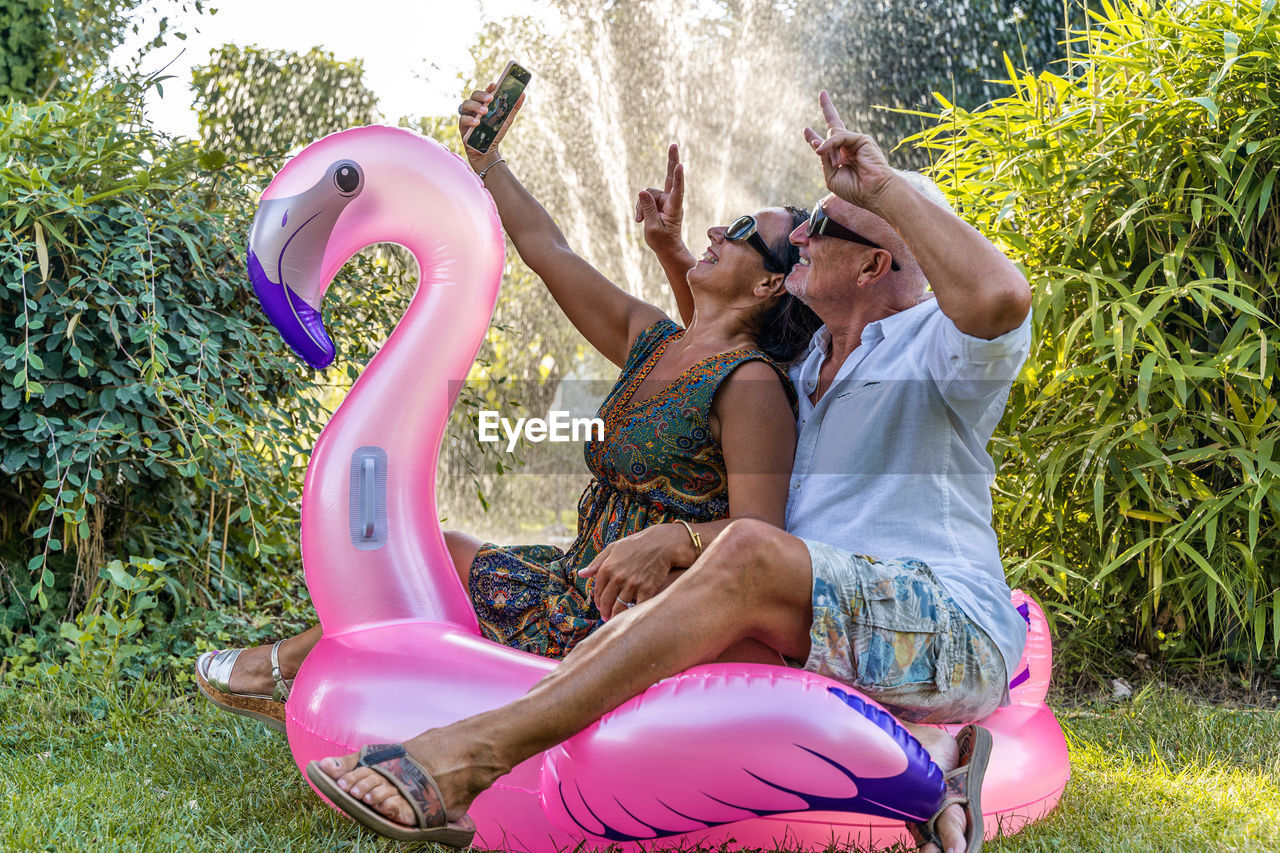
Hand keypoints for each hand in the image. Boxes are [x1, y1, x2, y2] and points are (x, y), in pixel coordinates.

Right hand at [457, 82, 526, 167]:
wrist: (487, 150)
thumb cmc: (495, 132)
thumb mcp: (506, 120)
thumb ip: (513, 108)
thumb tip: (523, 94)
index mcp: (484, 103)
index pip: (485, 91)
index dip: (488, 87)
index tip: (494, 85)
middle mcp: (474, 106)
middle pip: (474, 95)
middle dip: (482, 95)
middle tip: (490, 98)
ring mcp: (467, 114)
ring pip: (466, 104)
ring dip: (475, 106)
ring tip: (485, 111)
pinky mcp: (462, 125)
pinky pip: (463, 119)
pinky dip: (470, 120)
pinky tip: (477, 123)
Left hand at [579, 524, 683, 619]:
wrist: (662, 543)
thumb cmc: (637, 544)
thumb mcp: (613, 548)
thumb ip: (597, 562)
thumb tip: (581, 574)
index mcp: (607, 567)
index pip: (598, 590)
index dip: (598, 601)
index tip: (600, 607)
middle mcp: (618, 577)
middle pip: (607, 601)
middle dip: (605, 611)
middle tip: (606, 618)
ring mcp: (633, 584)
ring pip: (619, 607)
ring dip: (616, 615)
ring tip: (616, 619)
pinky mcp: (647, 589)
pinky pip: (637, 607)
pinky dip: (633, 613)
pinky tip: (631, 616)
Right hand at [634, 143, 685, 255]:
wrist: (666, 247)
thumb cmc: (662, 241)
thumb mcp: (652, 228)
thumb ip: (647, 209)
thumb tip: (642, 190)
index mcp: (674, 208)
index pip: (677, 191)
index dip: (678, 178)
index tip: (680, 166)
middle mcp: (671, 201)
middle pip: (670, 178)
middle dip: (671, 161)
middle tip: (674, 145)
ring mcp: (665, 200)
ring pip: (648, 193)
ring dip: (641, 206)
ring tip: (639, 221)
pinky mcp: (658, 202)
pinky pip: (645, 198)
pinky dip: (640, 207)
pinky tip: (639, 219)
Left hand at [803, 91, 896, 211]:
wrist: (875, 192)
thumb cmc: (855, 189)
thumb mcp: (832, 176)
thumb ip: (824, 160)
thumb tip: (818, 143)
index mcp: (841, 158)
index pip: (826, 144)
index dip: (814, 137)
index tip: (806, 130)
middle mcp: (848, 148)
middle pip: (835, 125)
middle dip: (828, 109)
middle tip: (822, 93)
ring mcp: (855, 142)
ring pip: (833, 135)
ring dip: (827, 148)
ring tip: (830, 158)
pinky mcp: (861, 139)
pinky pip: (839, 136)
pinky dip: (830, 143)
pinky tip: (821, 150)